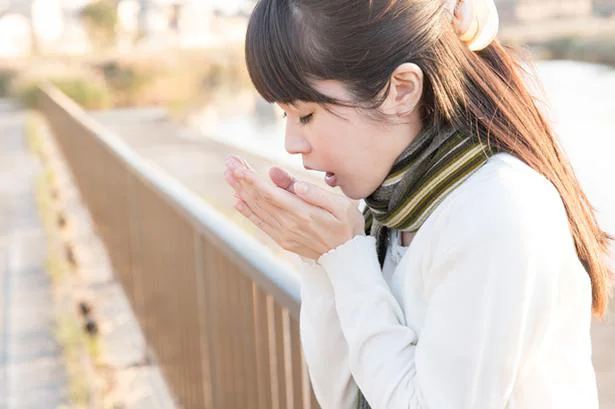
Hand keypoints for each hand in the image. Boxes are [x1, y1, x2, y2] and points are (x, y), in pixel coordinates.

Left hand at [223, 155, 364, 259]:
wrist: (347, 259)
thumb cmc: (347, 228)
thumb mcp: (340, 206)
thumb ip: (315, 193)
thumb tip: (294, 183)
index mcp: (302, 213)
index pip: (270, 193)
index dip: (251, 179)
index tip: (237, 166)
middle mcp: (288, 224)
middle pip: (259, 198)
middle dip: (242, 179)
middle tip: (228, 162)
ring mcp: (283, 233)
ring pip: (257, 209)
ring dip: (240, 191)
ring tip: (228, 175)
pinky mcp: (282, 239)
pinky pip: (260, 223)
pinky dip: (247, 210)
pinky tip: (237, 200)